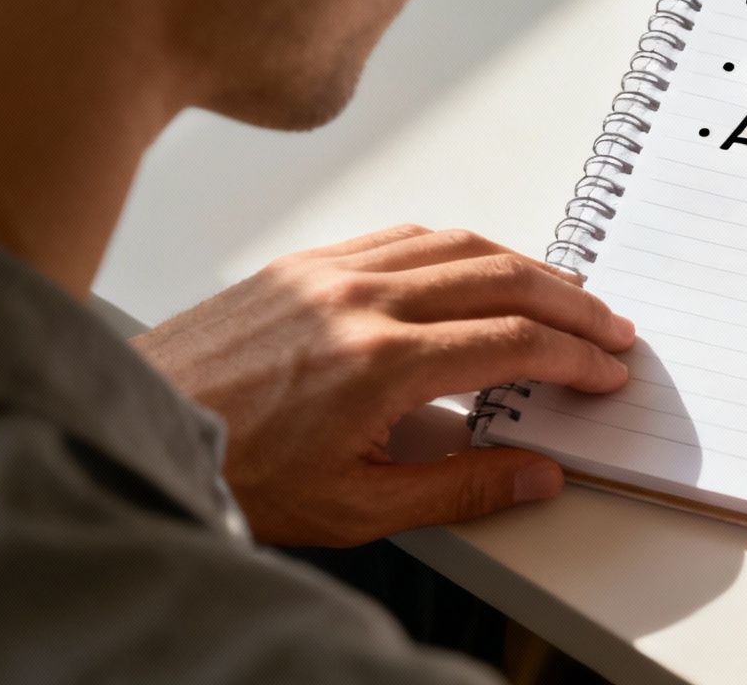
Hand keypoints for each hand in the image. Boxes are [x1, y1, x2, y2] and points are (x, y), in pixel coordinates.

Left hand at [133, 225, 634, 546]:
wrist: (137, 433)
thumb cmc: (232, 474)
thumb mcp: (356, 510)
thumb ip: (460, 488)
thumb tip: (537, 474)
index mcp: (378, 364)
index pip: (511, 344)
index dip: (574, 357)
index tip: (606, 370)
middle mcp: (359, 302)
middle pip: (499, 279)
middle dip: (569, 303)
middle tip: (609, 326)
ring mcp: (329, 273)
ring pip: (454, 244)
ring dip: (522, 264)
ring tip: (562, 292)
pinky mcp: (302, 264)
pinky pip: (400, 235)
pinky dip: (456, 246)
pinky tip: (476, 264)